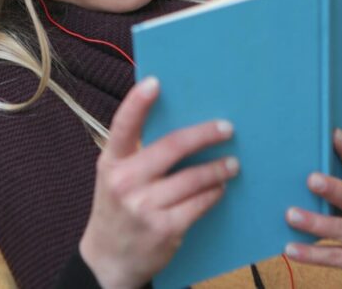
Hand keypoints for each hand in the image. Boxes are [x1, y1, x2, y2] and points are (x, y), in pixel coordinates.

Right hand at [79, 77, 238, 288]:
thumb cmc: (116, 206)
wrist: (109, 259)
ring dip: (218, 168)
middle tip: (226, 128)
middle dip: (204, 135)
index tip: (155, 82)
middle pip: (172, 147)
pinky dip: (213, 192)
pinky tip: (220, 188)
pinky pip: (199, 203)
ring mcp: (144, 206)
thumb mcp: (114, 176)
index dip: (137, 102)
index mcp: (110, 162)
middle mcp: (124, 181)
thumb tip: (180, 123)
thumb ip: (136, 153)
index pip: (122, 126)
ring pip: (193, 177)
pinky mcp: (165, 229)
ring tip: (232, 163)